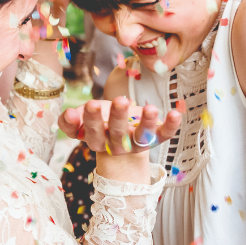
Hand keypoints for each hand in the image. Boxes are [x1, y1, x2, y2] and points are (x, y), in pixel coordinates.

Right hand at [58, 97, 179, 155]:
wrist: (125, 136)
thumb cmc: (102, 122)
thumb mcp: (86, 119)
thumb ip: (73, 120)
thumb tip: (68, 114)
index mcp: (98, 140)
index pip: (91, 134)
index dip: (87, 122)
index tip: (87, 105)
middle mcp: (117, 145)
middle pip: (116, 134)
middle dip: (117, 117)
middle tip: (119, 100)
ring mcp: (137, 143)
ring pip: (141, 137)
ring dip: (146, 122)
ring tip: (150, 107)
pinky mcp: (155, 139)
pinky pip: (164, 135)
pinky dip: (171, 126)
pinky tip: (176, 113)